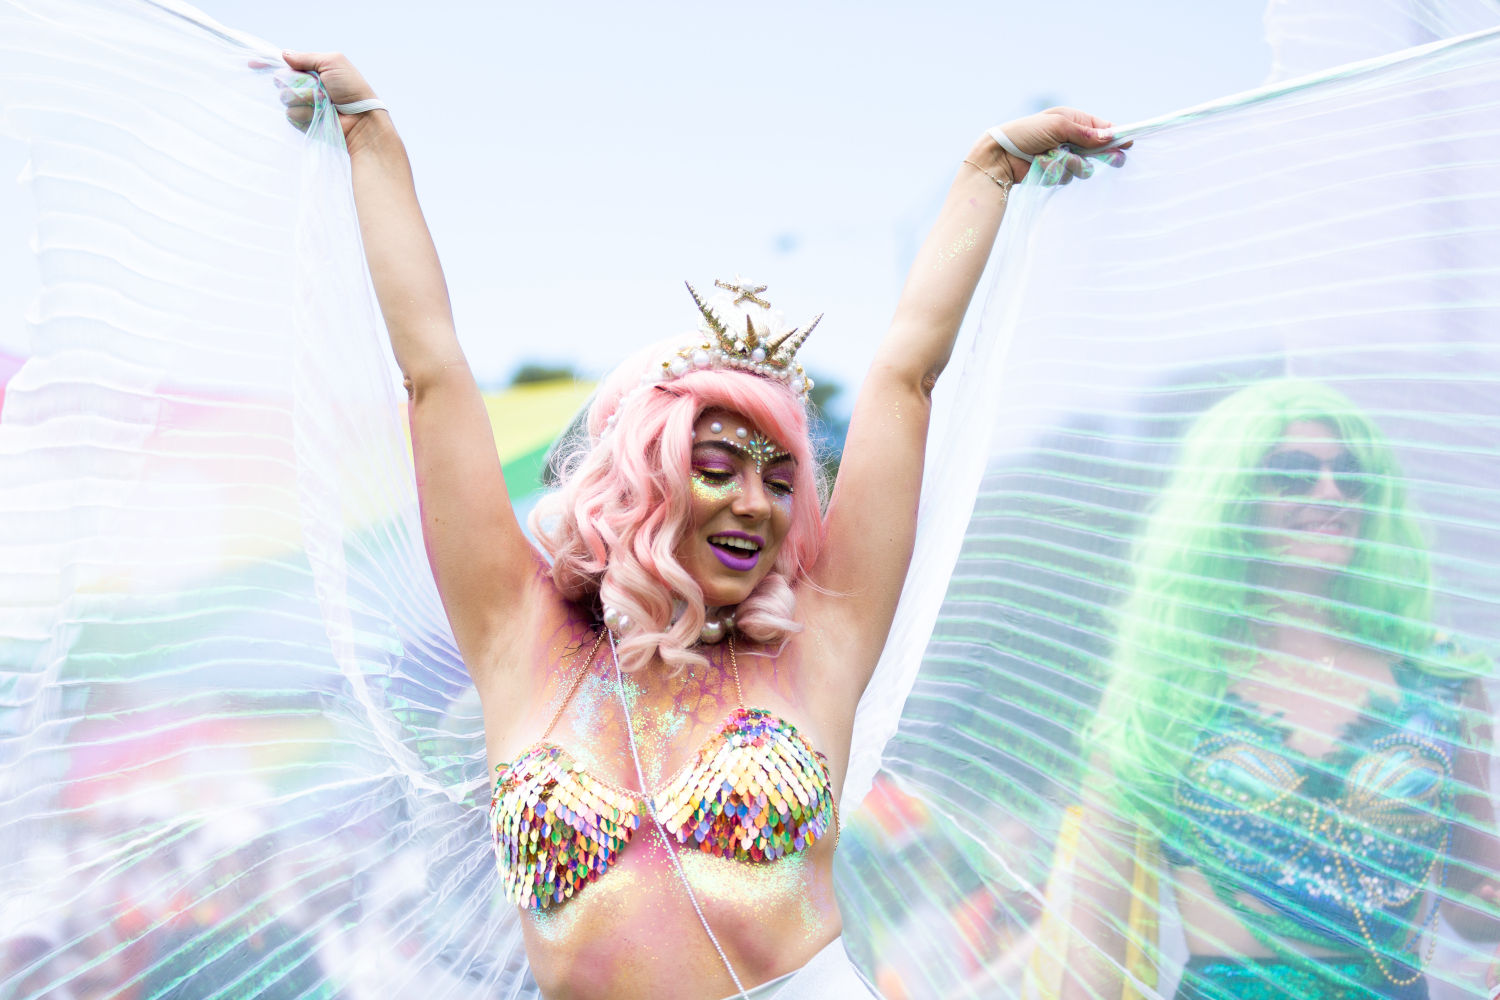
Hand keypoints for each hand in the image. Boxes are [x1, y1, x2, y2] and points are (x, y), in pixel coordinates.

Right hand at [269, 50, 382, 141]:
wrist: (361, 121)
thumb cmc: (352, 90)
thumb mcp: (333, 62)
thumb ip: (307, 57)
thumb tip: (284, 54)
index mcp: (313, 71)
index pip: (285, 65)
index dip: (267, 63)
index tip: (253, 63)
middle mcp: (306, 87)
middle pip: (281, 80)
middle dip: (294, 81)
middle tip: (316, 86)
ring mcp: (304, 105)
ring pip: (285, 98)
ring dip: (303, 98)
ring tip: (323, 102)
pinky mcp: (303, 122)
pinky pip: (291, 115)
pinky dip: (305, 113)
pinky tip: (319, 116)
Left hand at [989, 107, 1128, 184]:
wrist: (999, 156)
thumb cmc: (1025, 134)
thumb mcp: (1057, 126)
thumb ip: (1084, 133)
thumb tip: (1110, 137)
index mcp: (1071, 120)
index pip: (1100, 128)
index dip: (1115, 135)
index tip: (1128, 143)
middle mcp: (1069, 139)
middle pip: (1098, 150)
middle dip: (1104, 155)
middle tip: (1117, 161)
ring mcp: (1063, 157)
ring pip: (1084, 168)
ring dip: (1072, 165)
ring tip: (1054, 158)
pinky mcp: (1055, 173)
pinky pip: (1068, 177)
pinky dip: (1057, 173)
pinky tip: (1043, 166)